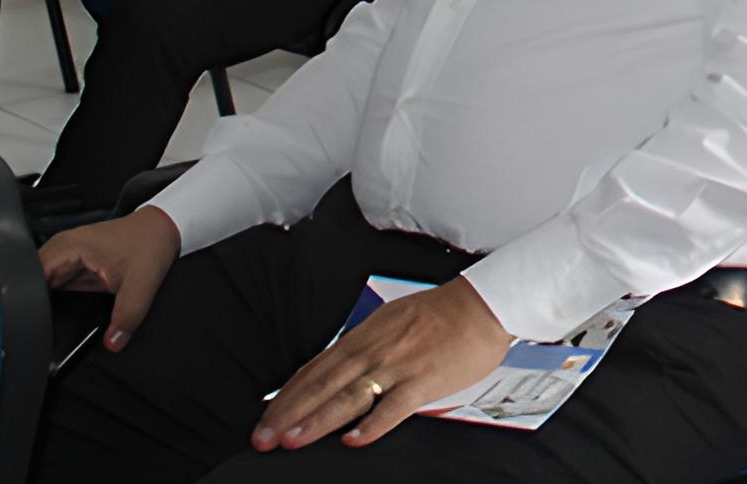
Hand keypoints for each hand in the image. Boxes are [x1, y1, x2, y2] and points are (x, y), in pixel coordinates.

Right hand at [40, 207, 182, 353]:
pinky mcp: (73, 263)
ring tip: (49, 319)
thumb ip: (127, 316)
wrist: (164, 228)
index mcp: (67, 247)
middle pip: (29, 283)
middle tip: (39, 327)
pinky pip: (54, 284)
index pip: (27, 277)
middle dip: (32, 305)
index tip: (29, 322)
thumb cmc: (151, 244)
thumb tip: (112, 342)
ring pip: (40, 285)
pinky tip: (62, 310)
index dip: (25, 301)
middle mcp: (60, 248)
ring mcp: (65, 255)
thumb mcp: (141, 284)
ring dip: (44, 302)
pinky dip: (56, 298)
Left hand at [256, 277, 512, 451]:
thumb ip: (365, 347)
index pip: (316, 369)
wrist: (484, 305)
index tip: (266, 417)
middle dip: (289, 413)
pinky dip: (373, 424)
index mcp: (365, 337)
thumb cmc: (442, 314)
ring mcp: (398, 366)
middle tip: (263, 438)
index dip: (288, 395)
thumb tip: (339, 370)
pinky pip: (394, 406)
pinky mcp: (424, 380)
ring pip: (349, 396)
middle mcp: (375, 351)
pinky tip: (354, 440)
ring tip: (293, 440)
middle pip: (323, 385)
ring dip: (317, 419)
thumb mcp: (392, 322)